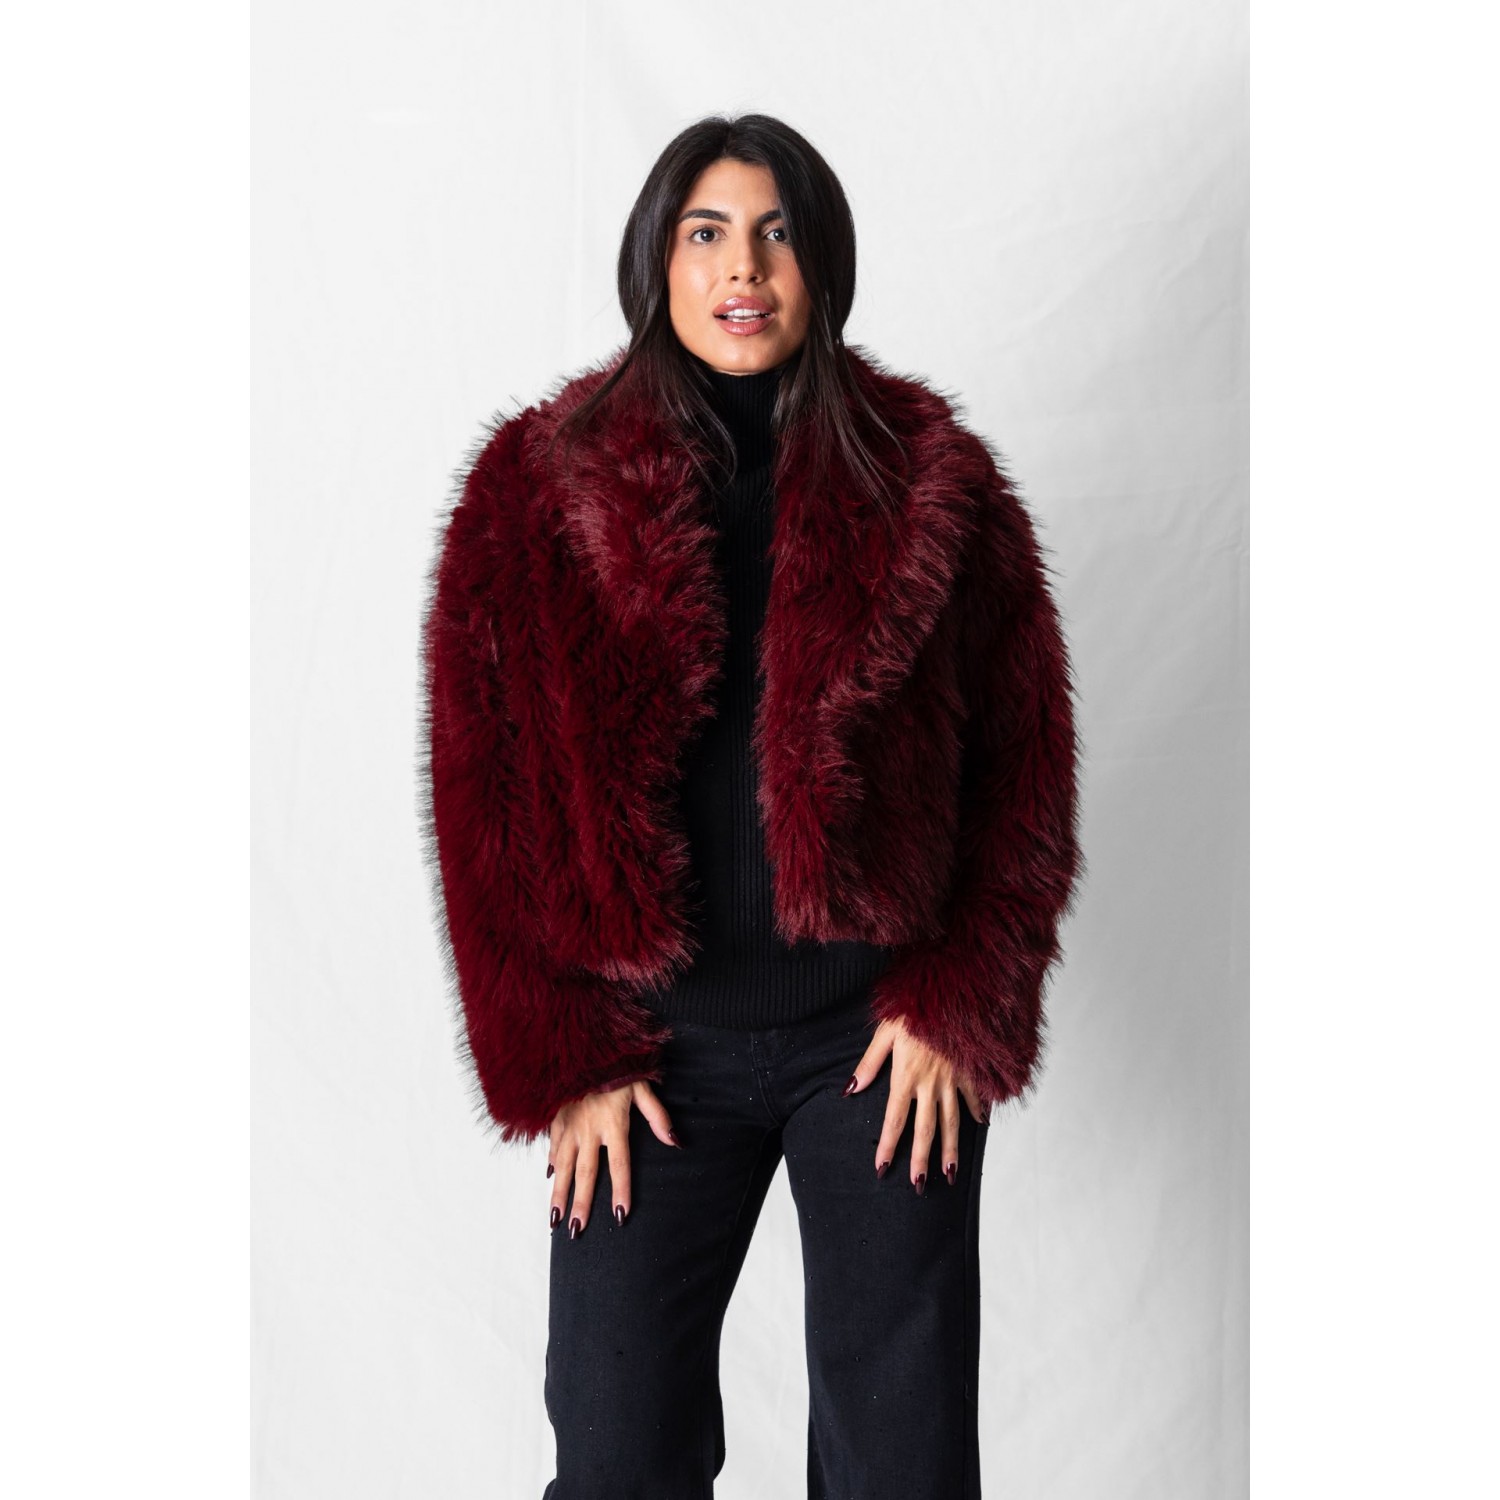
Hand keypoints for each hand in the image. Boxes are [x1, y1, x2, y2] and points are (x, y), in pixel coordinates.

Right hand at [546, 1081, 679, 1237]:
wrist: (583, 1045)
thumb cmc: (617, 1066)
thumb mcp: (642, 1087)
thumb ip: (657, 1116)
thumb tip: (675, 1141)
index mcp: (614, 1123)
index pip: (619, 1164)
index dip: (621, 1190)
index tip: (620, 1215)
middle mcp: (589, 1129)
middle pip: (587, 1173)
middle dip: (581, 1204)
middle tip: (576, 1230)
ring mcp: (570, 1125)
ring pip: (564, 1166)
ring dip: (559, 1193)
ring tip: (555, 1219)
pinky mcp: (557, 1117)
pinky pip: (553, 1146)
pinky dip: (552, 1163)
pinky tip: (550, 1178)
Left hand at [845, 1017, 988, 1193]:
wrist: (951, 991)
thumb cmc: (912, 1007)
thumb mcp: (884, 1030)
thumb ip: (869, 1063)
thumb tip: (850, 1090)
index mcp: (906, 1076)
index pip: (894, 1121)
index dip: (887, 1147)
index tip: (882, 1169)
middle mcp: (930, 1083)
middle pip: (925, 1130)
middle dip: (922, 1160)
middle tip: (919, 1185)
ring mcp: (953, 1079)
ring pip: (952, 1122)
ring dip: (951, 1150)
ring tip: (950, 1175)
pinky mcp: (969, 1069)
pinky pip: (975, 1096)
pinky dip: (978, 1111)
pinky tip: (981, 1126)